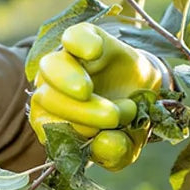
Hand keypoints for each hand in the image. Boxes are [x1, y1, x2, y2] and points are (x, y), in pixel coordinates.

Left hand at [29, 23, 162, 167]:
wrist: (145, 94)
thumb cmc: (126, 125)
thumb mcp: (125, 145)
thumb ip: (114, 153)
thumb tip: (103, 144)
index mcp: (52, 119)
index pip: (45, 125)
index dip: (67, 131)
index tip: (93, 135)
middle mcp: (50, 90)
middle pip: (47, 98)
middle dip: (78, 112)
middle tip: (111, 117)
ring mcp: (64, 62)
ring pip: (51, 68)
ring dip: (68, 81)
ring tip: (88, 91)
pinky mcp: (82, 38)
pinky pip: (72, 36)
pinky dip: (80, 43)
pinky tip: (95, 52)